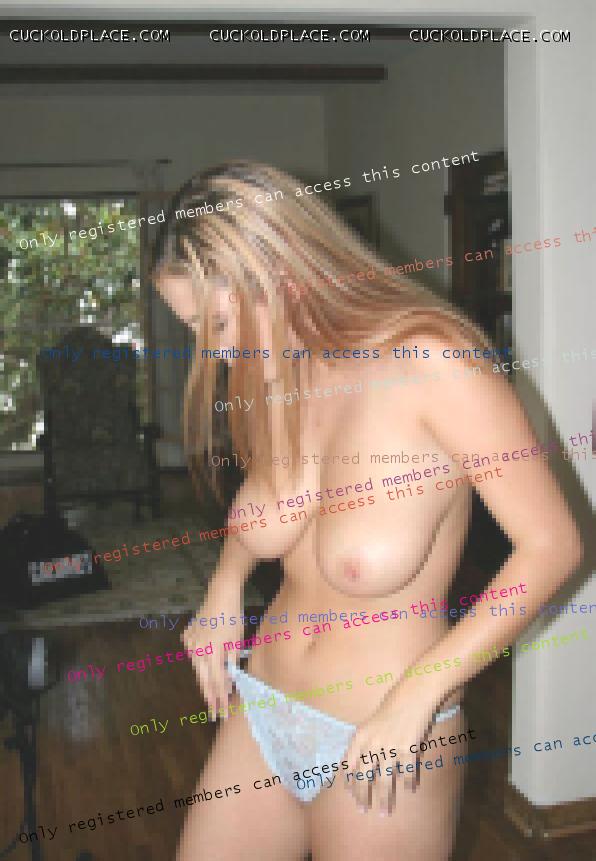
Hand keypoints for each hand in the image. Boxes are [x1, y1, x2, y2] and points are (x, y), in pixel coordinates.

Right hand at [182, 589, 241, 719]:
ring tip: (212, 697)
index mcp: (212, 653)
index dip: (221, 699)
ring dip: (206, 681)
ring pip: (199, 669)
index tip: (224, 713)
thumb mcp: (236, 641)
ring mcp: (189, 644)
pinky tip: (206, 666)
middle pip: (204, 680)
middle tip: (215, 715)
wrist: (220, 594)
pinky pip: (194, 654)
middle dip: (211, 698)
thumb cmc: (233, 617)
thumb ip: (230, 662)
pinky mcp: (186, 637)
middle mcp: (197, 651)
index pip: (217, 682)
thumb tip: (228, 681)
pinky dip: (201, 660)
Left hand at [345, 681, 441, 814]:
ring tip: (385, 812)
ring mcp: (391, 747)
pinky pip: (407, 772)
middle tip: (363, 810)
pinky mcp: (408, 748)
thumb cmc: (392, 706)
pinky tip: (410, 789)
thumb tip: (359, 767)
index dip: (349, 782)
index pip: (350, 765)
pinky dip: (409, 782)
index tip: (350, 795)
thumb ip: (364, 743)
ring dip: (384, 798)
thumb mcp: (371, 723)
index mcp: (360, 736)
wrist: (414, 693)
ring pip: (385, 781)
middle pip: (365, 777)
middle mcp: (373, 743)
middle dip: (363, 796)